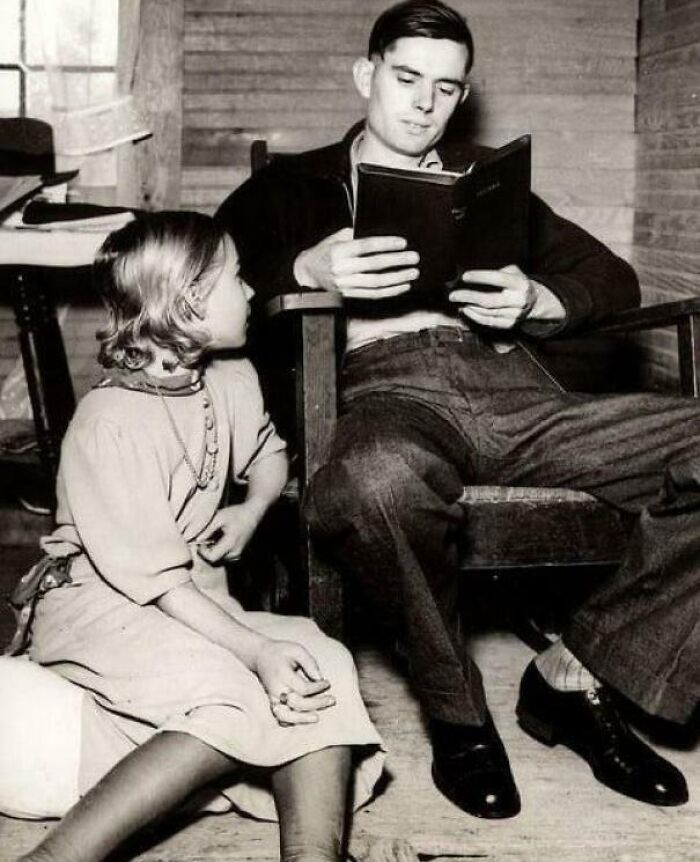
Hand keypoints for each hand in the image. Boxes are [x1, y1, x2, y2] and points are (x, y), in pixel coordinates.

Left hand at [197, 501, 263, 563]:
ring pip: (219, 560)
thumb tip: (195, 540)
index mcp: (231, 543)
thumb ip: (206, 529)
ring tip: (212, 538)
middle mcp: (235, 552)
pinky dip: (219, 551)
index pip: (211, 557)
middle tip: (203, 539)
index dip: (202, 552)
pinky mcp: (239, 554)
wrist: (252, 514)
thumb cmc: (235, 513)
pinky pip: (224, 557)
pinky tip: (218, 540)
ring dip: (212, 551)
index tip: (200, 541)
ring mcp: (238, 554)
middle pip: (214, 560)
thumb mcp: (219, 517)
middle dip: (206, 551)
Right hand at [254, 639, 335, 725]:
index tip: (327, 683)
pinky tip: (303, 719)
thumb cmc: (282, 651)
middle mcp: (276, 688)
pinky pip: (279, 717)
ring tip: (316, 718)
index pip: (303, 688)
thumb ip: (310, 663)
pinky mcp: (272, 702)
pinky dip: (289, 721)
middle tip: (332, 700)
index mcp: (282, 675)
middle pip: (297, 703)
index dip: (318, 688)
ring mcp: (273, 697)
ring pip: (285, 716)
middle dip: (317, 703)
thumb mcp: (297, 650)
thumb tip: (320, 679)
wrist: (260, 656)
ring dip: (302, 718)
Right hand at [294, 227, 419, 298]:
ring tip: (412, 273)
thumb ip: (355, 236)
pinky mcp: (349, 295)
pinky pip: (373, 295)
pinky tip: (403, 286)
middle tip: (413, 258)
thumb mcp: (335, 238)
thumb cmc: (325, 251)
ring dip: (397, 278)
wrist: (307, 272)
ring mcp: (345, 284)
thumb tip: (379, 236)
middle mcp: (342, 269)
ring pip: (376, 283)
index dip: (385, 244)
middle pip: (374, 265)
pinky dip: (390, 291)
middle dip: (397, 261)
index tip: (402, 243)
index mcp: (338, 251)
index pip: (366, 247)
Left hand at [448, 264, 536, 329]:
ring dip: (469, 306)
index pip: (498, 279)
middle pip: (488, 300)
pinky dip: (474, 316)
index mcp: (520, 284)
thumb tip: (471, 277)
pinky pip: (488, 322)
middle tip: (453, 295)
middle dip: (468, 297)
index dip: (480, 277)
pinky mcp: (509, 324)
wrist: (535, 302)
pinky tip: (465, 309)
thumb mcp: (512, 271)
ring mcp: (514, 314)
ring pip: (486, 312)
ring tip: (457, 300)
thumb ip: (496, 272)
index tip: (464, 276)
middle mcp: (519, 300)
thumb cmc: (516, 283)